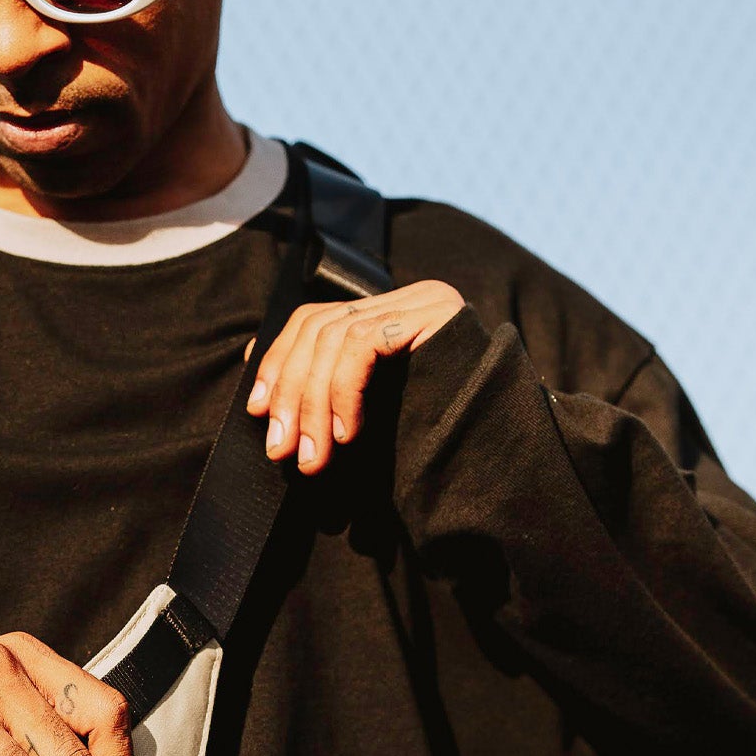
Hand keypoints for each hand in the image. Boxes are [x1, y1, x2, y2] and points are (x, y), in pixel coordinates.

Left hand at [246, 278, 466, 473]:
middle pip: (319, 329)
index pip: (314, 321)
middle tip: (280, 450)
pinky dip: (344, 392)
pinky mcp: (433, 313)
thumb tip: (256, 383)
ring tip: (312, 456)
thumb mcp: (361, 415)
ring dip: (313, 405)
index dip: (279, 363)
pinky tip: (348, 434)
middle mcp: (405, 299)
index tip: (256, 410)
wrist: (498, 456)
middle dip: (290, 393)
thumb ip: (321, 393)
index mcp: (386, 315)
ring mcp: (421, 301)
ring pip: (335, 338)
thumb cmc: (429, 443)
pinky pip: (364, 344)